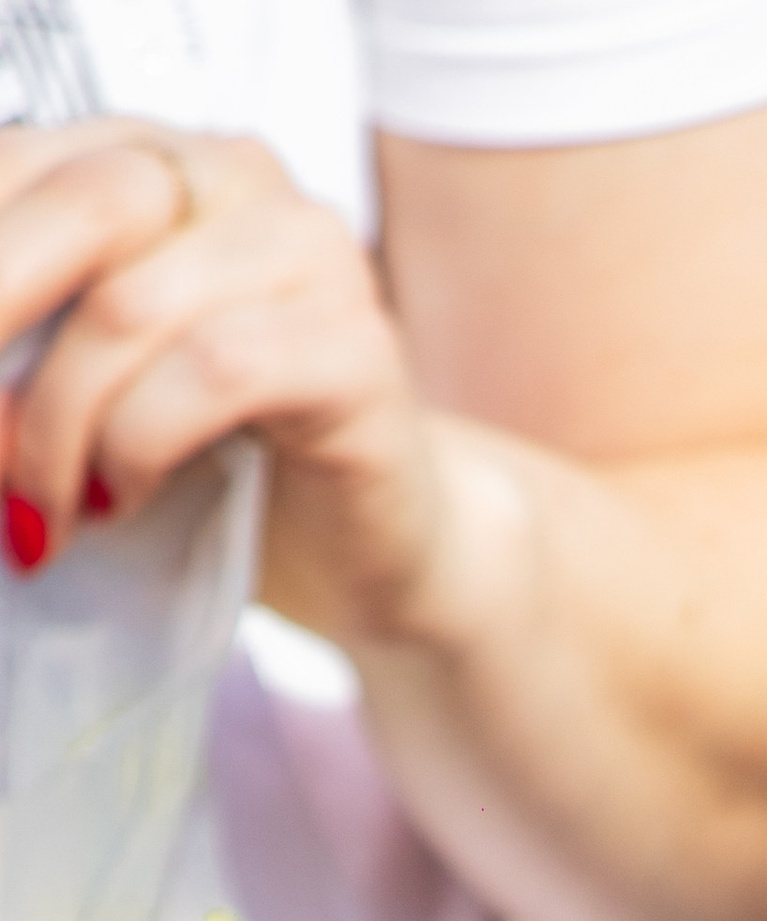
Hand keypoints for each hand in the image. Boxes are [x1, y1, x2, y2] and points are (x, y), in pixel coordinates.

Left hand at [0, 120, 452, 641]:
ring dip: (63, 426)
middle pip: (82, 209)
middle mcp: (240, 177)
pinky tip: (126, 497)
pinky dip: (142, 443)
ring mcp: (312, 255)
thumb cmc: (221, 464)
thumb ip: (37, 329)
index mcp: (161, 159)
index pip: (30, 165)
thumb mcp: (100, 373)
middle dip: (1, 321)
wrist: (367, 551)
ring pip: (131, 306)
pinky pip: (215, 372)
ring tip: (51, 507)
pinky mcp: (358, 348)